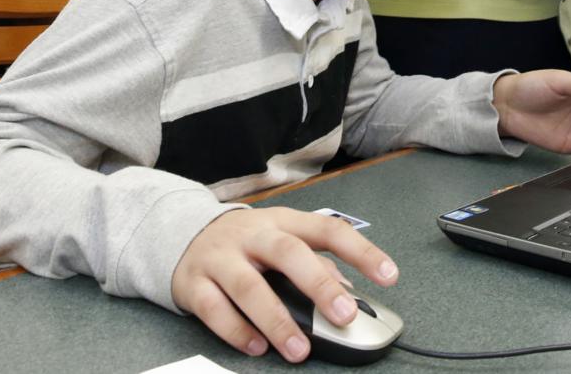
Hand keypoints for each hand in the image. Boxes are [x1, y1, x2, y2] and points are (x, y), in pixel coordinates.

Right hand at [171, 207, 398, 362]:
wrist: (182, 233)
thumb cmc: (247, 243)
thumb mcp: (282, 241)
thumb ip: (315, 264)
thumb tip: (348, 292)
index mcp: (283, 221)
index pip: (328, 229)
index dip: (361, 251)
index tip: (389, 275)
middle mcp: (253, 234)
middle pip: (289, 252)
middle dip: (319, 284)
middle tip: (344, 315)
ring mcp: (221, 257)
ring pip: (249, 285)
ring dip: (276, 320)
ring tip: (298, 349)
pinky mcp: (194, 282)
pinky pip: (215, 309)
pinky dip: (237, 331)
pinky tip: (257, 347)